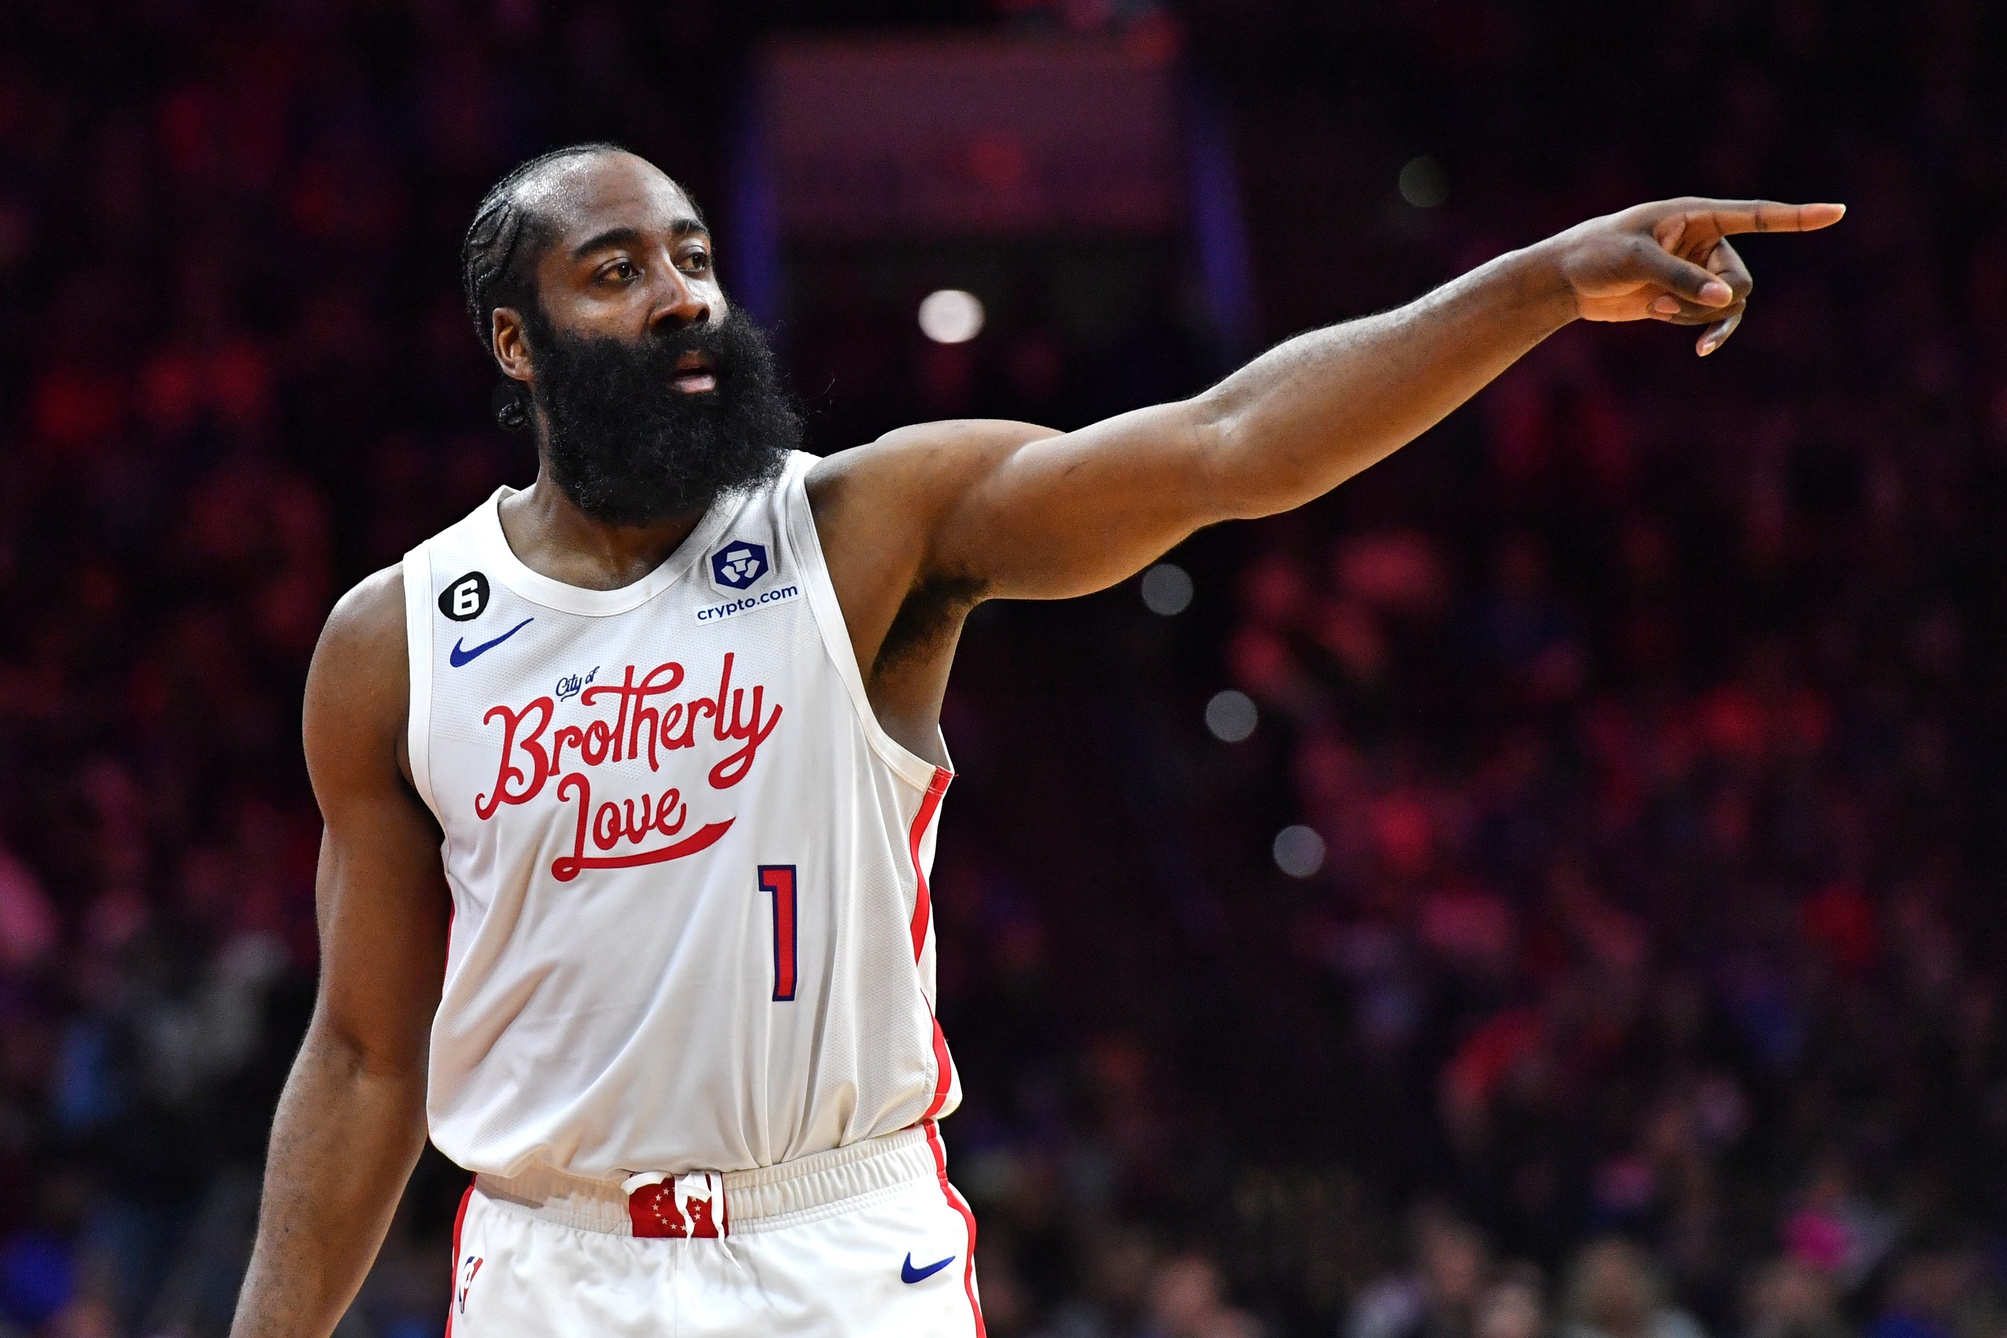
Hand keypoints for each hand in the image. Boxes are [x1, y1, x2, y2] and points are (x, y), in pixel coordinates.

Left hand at [1550, 197, 1844, 355]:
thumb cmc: (1596, 254)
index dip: (1796, 217)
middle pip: (1741, 279)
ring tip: (1658, 309)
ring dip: (1699, 316)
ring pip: (1729, 304)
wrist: (1567, 280)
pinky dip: (1704, 330)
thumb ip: (1681, 278)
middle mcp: (1705, 242)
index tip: (1837, 212)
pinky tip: (1699, 348)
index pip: (1756, 215)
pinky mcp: (1685, 298)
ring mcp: (1697, 272)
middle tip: (1664, 302)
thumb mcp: (1636, 261)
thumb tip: (1726, 300)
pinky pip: (1713, 319)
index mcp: (1697, 216)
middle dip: (1712, 299)